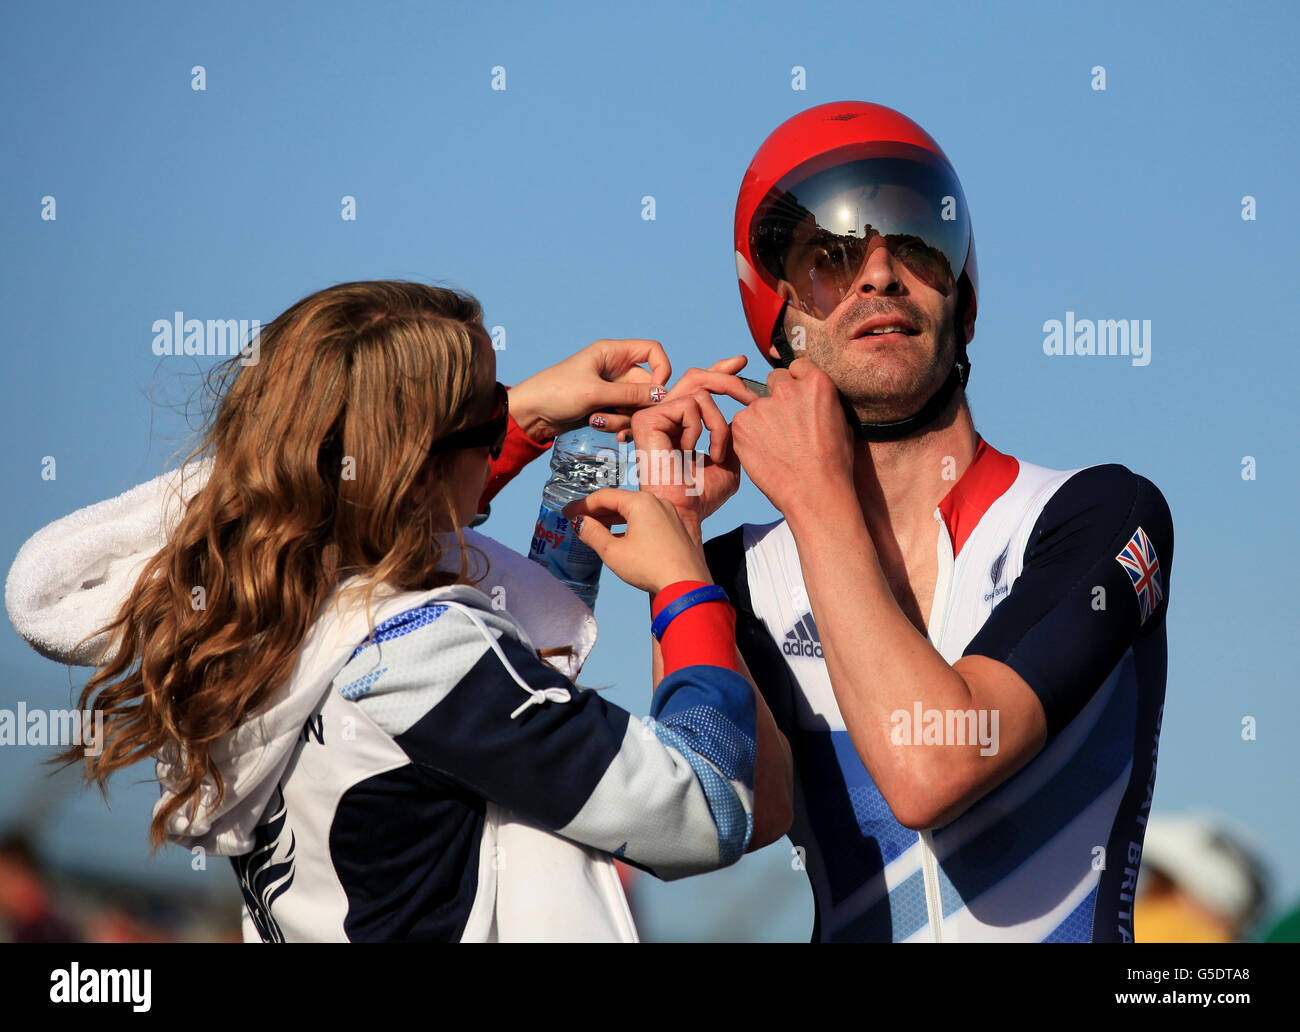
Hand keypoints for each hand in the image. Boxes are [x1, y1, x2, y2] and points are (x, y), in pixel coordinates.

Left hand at [507, 338, 671, 441]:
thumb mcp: (595, 393)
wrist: (530, 414)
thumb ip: (630, 395)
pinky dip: (619, 425)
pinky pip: (625, 416)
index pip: (653, 351)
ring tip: (600, 423)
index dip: (662, 370)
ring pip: (637, 405)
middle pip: (647, 385)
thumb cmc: (556, 393)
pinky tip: (604, 430)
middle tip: (624, 418)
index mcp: (612, 352)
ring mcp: (611, 389)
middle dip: (638, 405)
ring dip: (624, 419)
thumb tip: (661, 395)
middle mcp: (615, 368)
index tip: (656, 393)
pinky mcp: (606, 406)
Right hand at [561, 488, 710, 594]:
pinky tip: (618, 537)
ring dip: (612, 518)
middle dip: (596, 511)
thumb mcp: (613, 551)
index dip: (582, 505)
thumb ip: (592, 533)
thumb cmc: (650, 567)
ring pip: (634, 511)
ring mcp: (669, 514)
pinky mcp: (675, 528)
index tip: (566, 513)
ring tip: (593, 528)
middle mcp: (657, 502)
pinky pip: (647, 520)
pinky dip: (629, 525)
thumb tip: (580, 524)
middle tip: (576, 520)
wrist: (686, 585)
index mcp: (641, 502)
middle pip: (619, 501)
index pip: (604, 496)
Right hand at [625, 355, 759, 537]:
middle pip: (697, 377)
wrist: (684, 513)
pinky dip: (702, 429)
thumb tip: (743, 405)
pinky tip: (693, 453)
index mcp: (679, 423)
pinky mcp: (647, 419)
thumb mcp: (729, 459)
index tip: (742, 363)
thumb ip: (733, 432)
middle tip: (749, 397)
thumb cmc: (702, 495)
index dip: (720, 370)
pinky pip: (690, 405)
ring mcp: (652, 415)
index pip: (698, 386)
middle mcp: (663, 416)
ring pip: (700, 393)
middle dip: (727, 380)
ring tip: (717, 453)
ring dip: (719, 425)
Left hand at [730, 357, 854, 517]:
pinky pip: (742, 423)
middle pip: (774, 380)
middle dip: (776, 397)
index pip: (796, 367)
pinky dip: (748, 435)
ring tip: (776, 447)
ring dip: (762, 419)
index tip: (796, 398)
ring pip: (756, 404)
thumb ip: (821, 402)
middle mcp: (787, 389)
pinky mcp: (742, 424)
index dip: (796, 383)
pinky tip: (764, 453)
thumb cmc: (833, 464)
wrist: (815, 493)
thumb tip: (813, 397)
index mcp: (817, 383)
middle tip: (783, 424)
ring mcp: (762, 406)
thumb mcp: (840, 422)